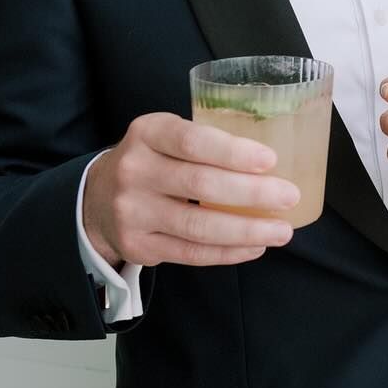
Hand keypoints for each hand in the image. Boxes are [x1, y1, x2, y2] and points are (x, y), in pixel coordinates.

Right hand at [83, 112, 300, 268]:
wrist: (98, 198)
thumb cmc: (154, 161)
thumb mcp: (167, 136)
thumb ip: (207, 143)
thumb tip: (273, 163)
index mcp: (147, 133)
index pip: (193, 141)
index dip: (234, 152)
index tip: (271, 160)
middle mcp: (134, 171)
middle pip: (201, 185)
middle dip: (253, 193)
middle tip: (289, 197)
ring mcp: (132, 212)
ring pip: (199, 226)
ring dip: (247, 230)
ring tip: (282, 231)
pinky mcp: (138, 245)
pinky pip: (191, 253)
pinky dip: (229, 253)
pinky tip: (255, 247)